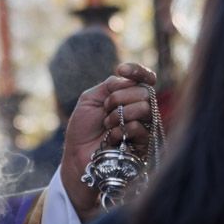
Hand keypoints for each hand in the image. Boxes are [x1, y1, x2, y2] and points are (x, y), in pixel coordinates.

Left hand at [59, 62, 158, 220]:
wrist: (78, 154)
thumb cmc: (83, 128)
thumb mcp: (91, 98)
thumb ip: (110, 84)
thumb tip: (129, 79)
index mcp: (128, 95)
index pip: (144, 78)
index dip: (138, 71)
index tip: (122, 70)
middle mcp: (140, 109)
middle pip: (145, 91)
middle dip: (120, 97)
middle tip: (106, 108)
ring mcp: (144, 126)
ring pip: (145, 107)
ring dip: (120, 114)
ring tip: (108, 125)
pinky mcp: (144, 144)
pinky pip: (139, 127)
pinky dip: (121, 130)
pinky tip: (112, 138)